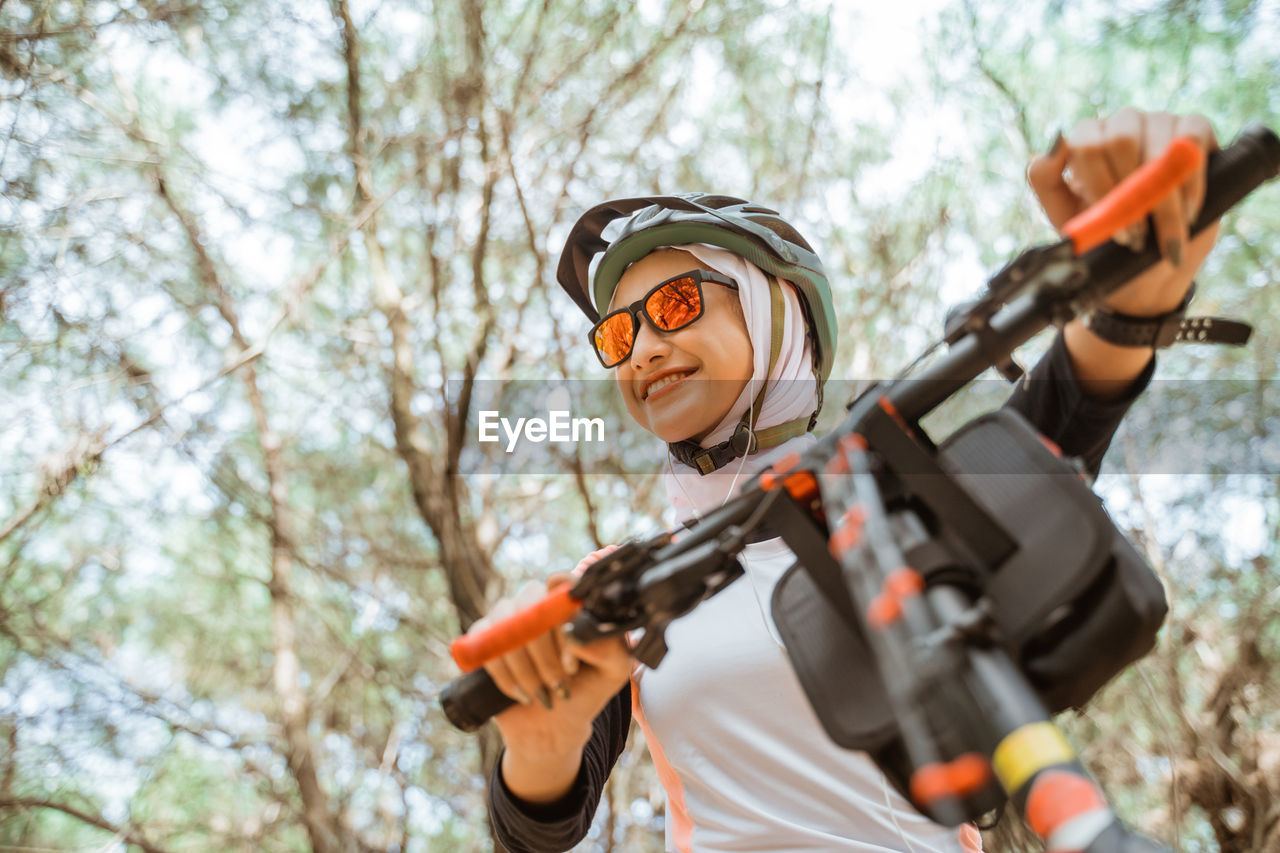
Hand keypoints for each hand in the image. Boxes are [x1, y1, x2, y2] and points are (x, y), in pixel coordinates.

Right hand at [468, 547, 632, 802]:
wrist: (555, 726)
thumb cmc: (587, 690)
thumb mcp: (614, 670)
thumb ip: (609, 645)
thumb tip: (573, 633)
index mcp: (569, 602)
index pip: (560, 582)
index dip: (563, 610)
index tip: (571, 645)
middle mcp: (537, 603)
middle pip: (530, 602)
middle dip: (545, 651)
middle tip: (561, 681)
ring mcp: (507, 618)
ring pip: (505, 622)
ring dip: (525, 667)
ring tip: (543, 693)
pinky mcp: (483, 638)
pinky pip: (483, 641)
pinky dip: (503, 673)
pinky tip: (522, 694)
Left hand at [1027, 108, 1219, 317]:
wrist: (1151, 258)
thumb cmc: (1104, 233)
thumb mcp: (1066, 213)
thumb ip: (1046, 181)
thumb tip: (1047, 149)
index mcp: (1085, 139)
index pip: (1086, 148)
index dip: (1101, 189)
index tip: (1114, 230)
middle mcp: (1119, 123)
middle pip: (1121, 141)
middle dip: (1131, 195)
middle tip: (1137, 237)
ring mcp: (1157, 120)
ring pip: (1159, 145)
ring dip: (1163, 198)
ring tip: (1165, 236)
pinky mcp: (1194, 126)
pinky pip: (1192, 142)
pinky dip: (1191, 183)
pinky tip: (1188, 214)